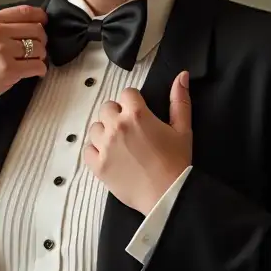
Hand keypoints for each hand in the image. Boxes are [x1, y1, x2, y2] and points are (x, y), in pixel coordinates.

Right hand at [0, 5, 47, 118]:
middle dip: (41, 40)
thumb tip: (23, 26)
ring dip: (40, 56)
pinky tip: (34, 73)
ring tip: (32, 62)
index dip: (40, 18)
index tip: (43, 24)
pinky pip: (38, 66)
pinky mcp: (9, 71)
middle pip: (37, 29)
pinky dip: (40, 70)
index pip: (25, 11)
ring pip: (40, 48)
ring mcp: (3, 51)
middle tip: (37, 49)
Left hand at [84, 70, 192, 215]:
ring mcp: (104, 146)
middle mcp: (117, 126)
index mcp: (137, 114)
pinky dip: (95, 151)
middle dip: (117, 115)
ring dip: (105, 132)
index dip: (134, 102)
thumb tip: (181, 75)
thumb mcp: (183, 129)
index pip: (126, 94)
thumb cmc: (177, 162)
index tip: (140, 114)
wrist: (167, 194)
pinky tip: (109, 156)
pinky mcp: (98, 165)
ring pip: (95, 128)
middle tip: (130, 130)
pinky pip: (87, 150)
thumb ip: (180, 100)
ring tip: (119, 144)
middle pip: (107, 108)